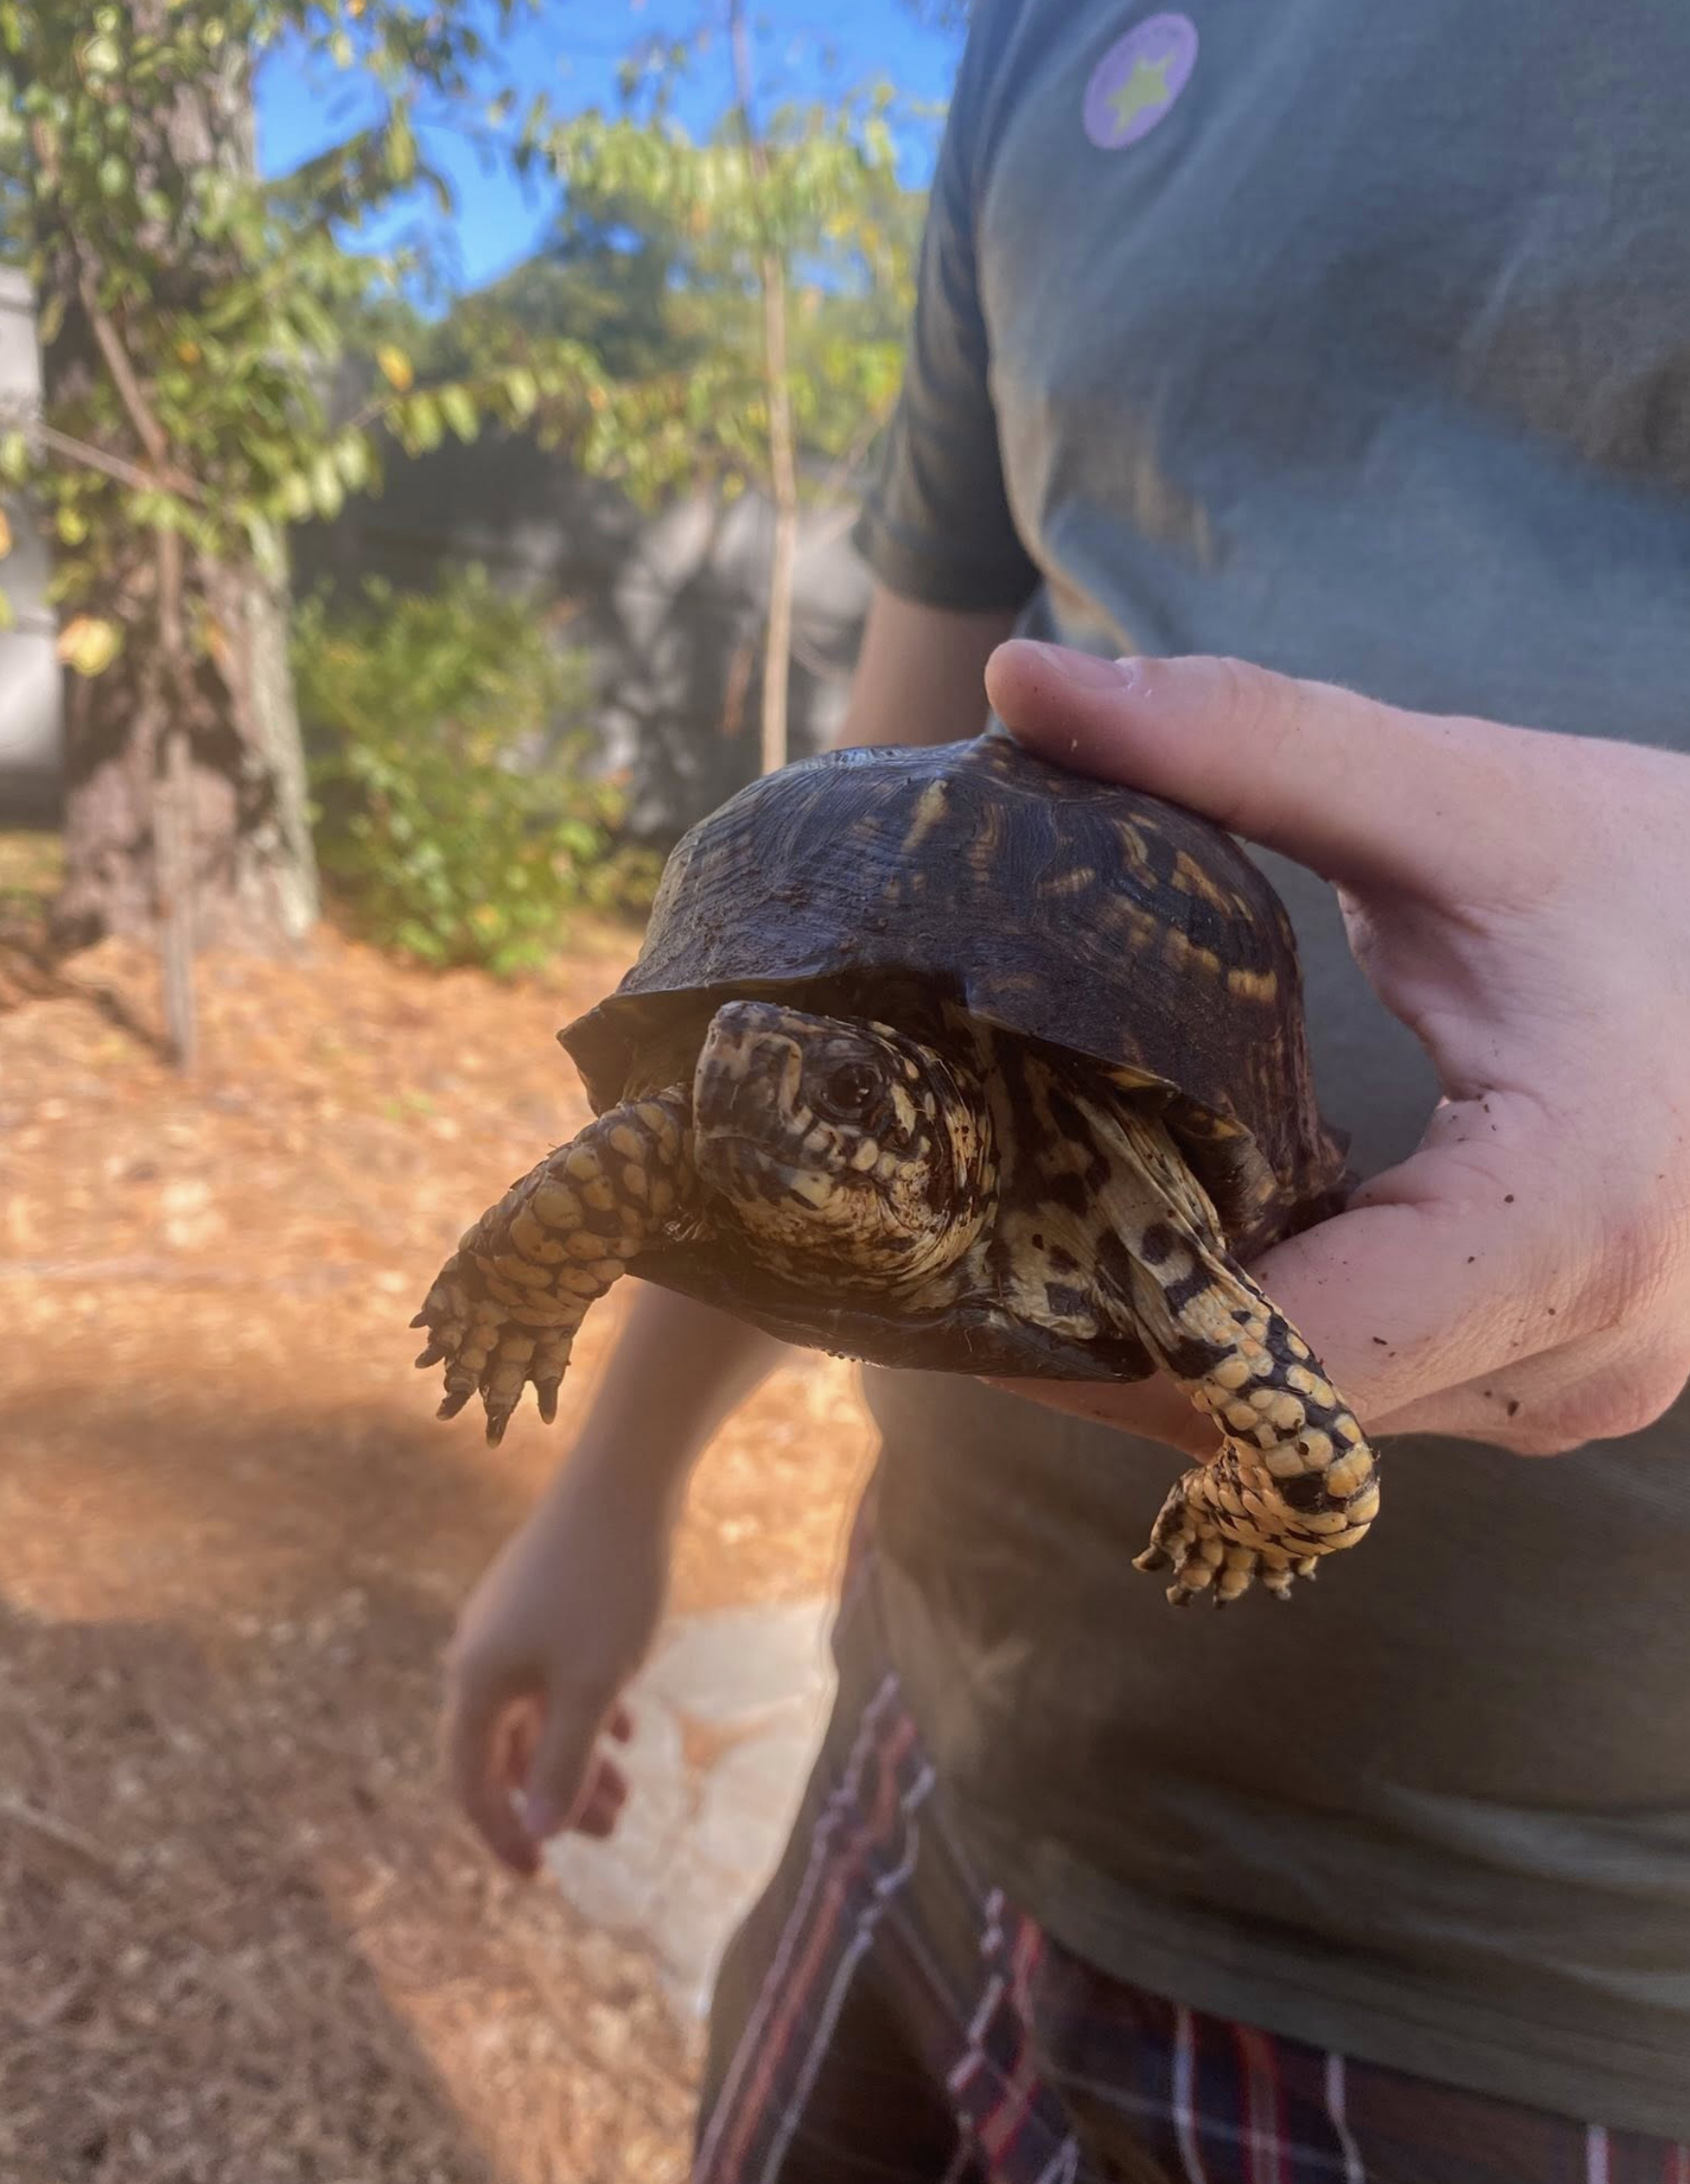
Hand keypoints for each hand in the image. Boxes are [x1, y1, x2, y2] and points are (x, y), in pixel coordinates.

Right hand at [443, 1452, 670, 1874]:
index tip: (538, 1875)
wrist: (624, 1479)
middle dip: (552, 1796)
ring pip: (535, 1711)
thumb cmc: (609, 1587)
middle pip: (503, 1748)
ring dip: (576, 1756)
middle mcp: (480, 1652)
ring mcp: (509, 1623)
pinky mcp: (542, 1597)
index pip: (468, 1779)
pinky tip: (629, 1725)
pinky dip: (586, 1709)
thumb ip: (564, 1763)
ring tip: (628, 1790)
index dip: (500, 1832)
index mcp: (476, 1681)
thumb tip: (539, 1829)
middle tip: (611, 1833)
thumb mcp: (594, 1688)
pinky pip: (553, 1673)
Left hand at [984, 642, 1689, 1456]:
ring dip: (1193, 1332)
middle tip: (975, 1217)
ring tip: (1067, 1210)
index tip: (965, 1237)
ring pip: (1320, 1411)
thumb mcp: (1465, 800)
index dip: (1098, 1309)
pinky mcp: (1565, 1379)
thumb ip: (1244, 744)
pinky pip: (1376, 1386)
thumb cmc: (1671, 873)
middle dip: (1120, 1321)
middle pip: (1277, 1402)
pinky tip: (1197, 1228)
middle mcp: (1587, 1354)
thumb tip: (1021, 678)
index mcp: (1569, 1223)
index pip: (1271, 1353)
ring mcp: (1583, 1388)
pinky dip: (1276, 1322)